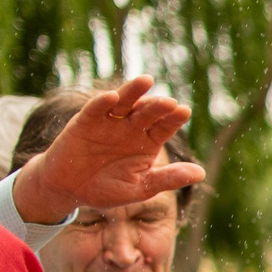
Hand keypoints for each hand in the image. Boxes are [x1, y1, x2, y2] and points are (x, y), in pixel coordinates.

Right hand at [13, 77, 204, 225]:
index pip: (165, 126)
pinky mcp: (85, 122)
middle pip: (148, 112)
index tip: (184, 111)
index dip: (174, 119)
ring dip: (134, 91)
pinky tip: (112, 97)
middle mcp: (131, 127)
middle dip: (158, 107)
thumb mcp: (141, 188)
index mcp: (148, 142)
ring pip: (124, 102)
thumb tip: (201, 174)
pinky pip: (95, 110)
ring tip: (146, 81)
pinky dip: (102, 103)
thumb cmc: (107, 188)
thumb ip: (168, 179)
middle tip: (169, 102)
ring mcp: (108, 122)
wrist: (70, 190)